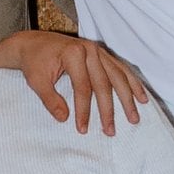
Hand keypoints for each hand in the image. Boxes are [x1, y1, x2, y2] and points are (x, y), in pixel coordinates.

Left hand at [0, 27, 147, 133]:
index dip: (84, 110)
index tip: (83, 129)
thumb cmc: (33, 62)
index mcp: (73, 53)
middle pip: (104, 83)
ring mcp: (97, 50)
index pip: (83, 87)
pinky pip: (120, 68)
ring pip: (118, 75)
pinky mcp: (101, 53)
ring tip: (135, 116)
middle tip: (111, 131)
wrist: (32, 43)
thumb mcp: (36, 81)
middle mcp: (89, 50)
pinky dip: (132, 82)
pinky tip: (141, 96)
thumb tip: (64, 118)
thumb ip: (50, 99)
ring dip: (128, 97)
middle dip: (109, 109)